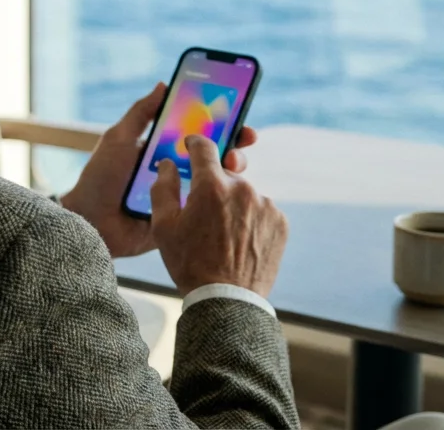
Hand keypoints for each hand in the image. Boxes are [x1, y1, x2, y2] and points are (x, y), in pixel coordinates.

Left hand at [60, 83, 258, 257]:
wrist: (90, 222)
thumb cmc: (100, 178)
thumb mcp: (119, 138)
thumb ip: (141, 113)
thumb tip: (164, 85)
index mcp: (163, 150)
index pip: (197, 133)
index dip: (219, 123)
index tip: (238, 114)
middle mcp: (176, 171)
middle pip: (214, 155)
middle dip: (234, 144)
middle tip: (244, 138)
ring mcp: (182, 196)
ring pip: (217, 180)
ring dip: (232, 168)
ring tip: (232, 163)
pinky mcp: (182, 219)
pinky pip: (207, 209)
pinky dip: (221, 198)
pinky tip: (226, 190)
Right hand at [150, 135, 287, 297]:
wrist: (227, 300)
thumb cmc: (190, 263)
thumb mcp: (164, 227)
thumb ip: (163, 188)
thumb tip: (168, 164)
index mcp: (211, 185)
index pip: (204, 147)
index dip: (194, 143)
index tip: (191, 146)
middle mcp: (242, 188)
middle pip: (224, 175)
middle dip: (212, 187)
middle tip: (203, 214)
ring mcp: (265, 205)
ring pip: (244, 194)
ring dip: (233, 205)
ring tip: (223, 236)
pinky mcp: (280, 222)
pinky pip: (261, 211)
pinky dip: (251, 220)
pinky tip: (240, 242)